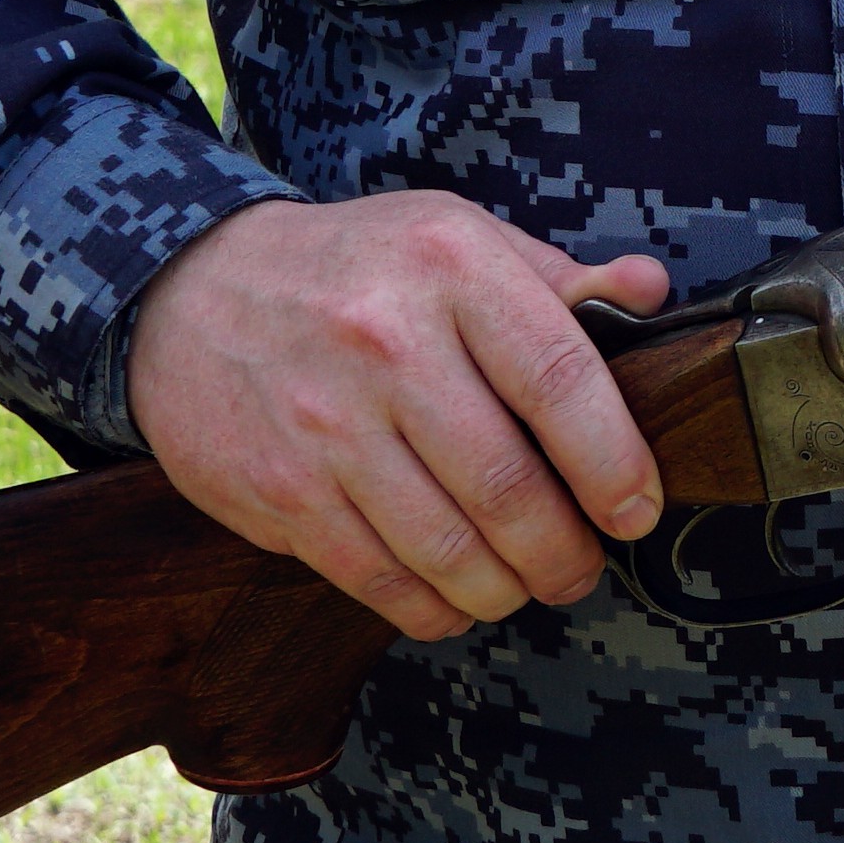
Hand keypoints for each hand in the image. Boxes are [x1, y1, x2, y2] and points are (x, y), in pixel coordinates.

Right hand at [127, 193, 673, 640]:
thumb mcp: (454, 236)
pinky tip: (455, 597)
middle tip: (581, 566)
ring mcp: (325, 422)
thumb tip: (651, 295)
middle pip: (507, 486)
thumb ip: (555, 278)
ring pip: (447, 549)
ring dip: (505, 589)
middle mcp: (386, 342)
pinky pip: (377, 578)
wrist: (191, 291)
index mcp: (450, 266)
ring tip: (524, 584)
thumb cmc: (353, 267)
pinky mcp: (279, 489)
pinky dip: (432, 607)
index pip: (560, 379)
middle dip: (564, 552)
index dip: (614, 462)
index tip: (637, 511)